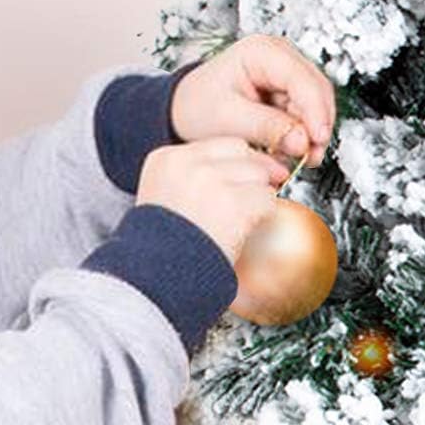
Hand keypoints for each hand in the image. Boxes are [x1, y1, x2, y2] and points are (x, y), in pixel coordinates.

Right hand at [135, 139, 290, 265]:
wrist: (157, 279)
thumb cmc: (164, 248)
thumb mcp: (167, 199)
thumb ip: (199, 176)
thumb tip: (254, 164)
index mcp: (166, 159)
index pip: (219, 144)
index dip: (236, 164)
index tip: (237, 183)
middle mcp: (187, 164)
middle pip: (242, 151)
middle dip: (252, 175)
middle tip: (246, 201)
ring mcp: (211, 180)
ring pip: (259, 174)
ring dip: (256, 199)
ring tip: (234, 224)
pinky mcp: (233, 202)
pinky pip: (267, 199)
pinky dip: (262, 217)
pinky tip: (241, 232)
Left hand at [169, 34, 336, 167]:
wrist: (185, 109)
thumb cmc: (198, 105)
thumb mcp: (229, 119)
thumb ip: (267, 128)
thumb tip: (301, 141)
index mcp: (261, 51)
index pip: (302, 79)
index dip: (315, 111)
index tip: (317, 139)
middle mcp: (278, 57)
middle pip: (316, 90)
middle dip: (316, 125)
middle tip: (310, 156)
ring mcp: (285, 73)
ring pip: (315, 104)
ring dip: (310, 133)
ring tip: (298, 157)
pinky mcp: (286, 91)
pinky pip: (305, 113)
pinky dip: (301, 134)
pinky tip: (289, 149)